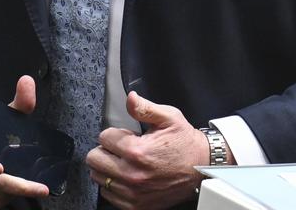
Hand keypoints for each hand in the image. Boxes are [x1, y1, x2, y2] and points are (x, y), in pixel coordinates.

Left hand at [85, 91, 222, 209]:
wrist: (201, 167)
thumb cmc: (185, 143)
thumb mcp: (168, 118)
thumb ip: (144, 108)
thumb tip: (130, 98)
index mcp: (138, 152)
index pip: (104, 137)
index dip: (115, 133)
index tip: (127, 136)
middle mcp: (133, 175)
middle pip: (94, 159)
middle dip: (105, 149)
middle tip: (121, 148)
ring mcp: (134, 193)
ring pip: (99, 177)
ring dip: (107, 167)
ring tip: (125, 161)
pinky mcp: (137, 205)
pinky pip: (109, 195)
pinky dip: (113, 185)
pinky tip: (127, 175)